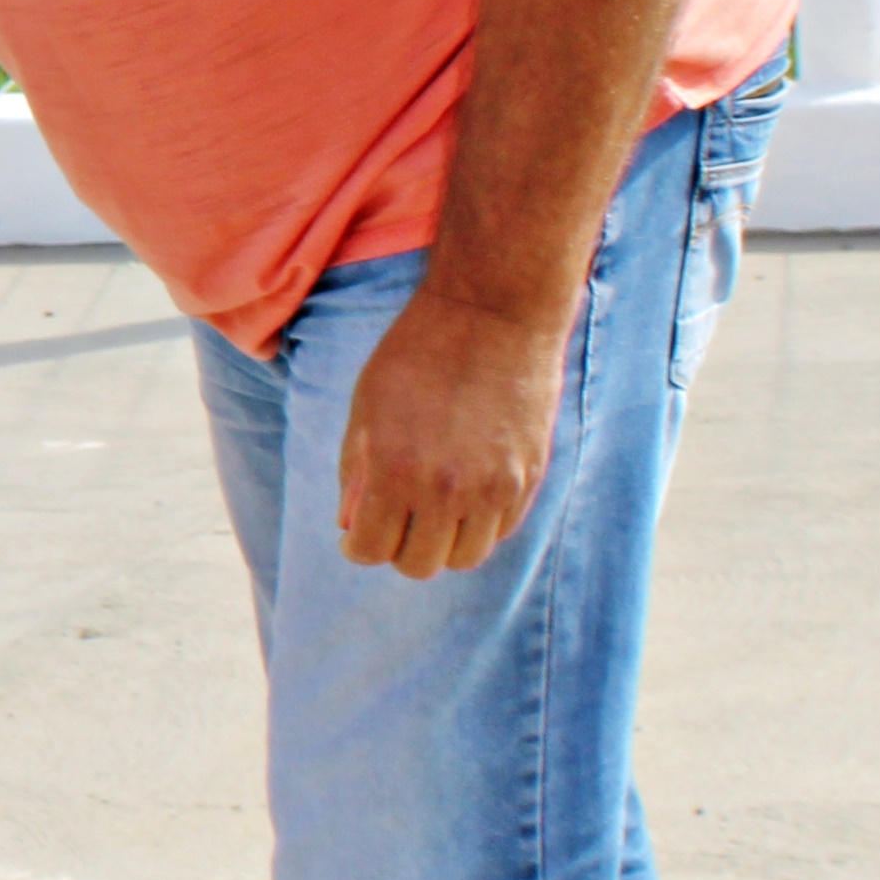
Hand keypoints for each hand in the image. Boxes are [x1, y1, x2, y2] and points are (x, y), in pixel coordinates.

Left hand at [335, 284, 572, 577]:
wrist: (492, 314)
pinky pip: (500, 531)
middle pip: (419, 564)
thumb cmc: (417, 353)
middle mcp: (448, 490)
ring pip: (465, 558)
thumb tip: (349, 524)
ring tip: (431, 512)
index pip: (370, 549)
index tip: (358, 534)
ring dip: (442, 543)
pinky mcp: (530, 478)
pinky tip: (465, 496)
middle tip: (394, 522)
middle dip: (397, 548)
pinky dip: (478, 526)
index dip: (357, 546)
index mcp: (396, 471)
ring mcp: (495, 487)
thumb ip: (356, 471)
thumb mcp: (366, 407)